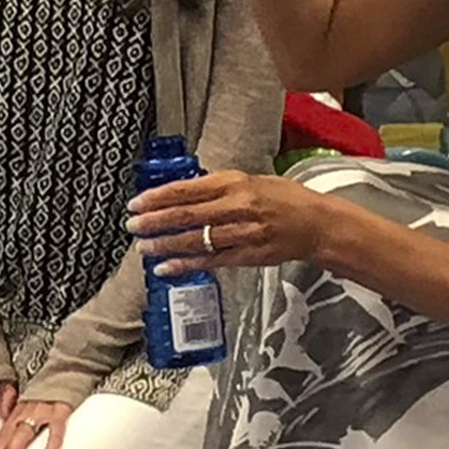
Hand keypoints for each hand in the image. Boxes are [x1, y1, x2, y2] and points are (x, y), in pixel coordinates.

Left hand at [0, 398, 71, 448]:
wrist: (66, 368)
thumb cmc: (48, 392)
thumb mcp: (28, 407)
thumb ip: (19, 425)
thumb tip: (9, 447)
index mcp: (15, 416)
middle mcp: (24, 414)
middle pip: (4, 441)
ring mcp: (41, 412)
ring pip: (23, 434)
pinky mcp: (60, 409)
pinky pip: (56, 425)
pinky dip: (52, 439)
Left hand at [128, 169, 336, 272]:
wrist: (316, 224)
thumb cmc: (284, 199)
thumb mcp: (252, 180)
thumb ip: (219, 187)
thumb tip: (183, 192)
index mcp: (235, 183)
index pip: (187, 189)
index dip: (158, 197)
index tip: (137, 202)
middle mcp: (237, 206)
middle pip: (187, 215)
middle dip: (155, 221)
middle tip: (132, 225)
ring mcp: (242, 233)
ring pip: (196, 240)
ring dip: (165, 245)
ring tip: (143, 247)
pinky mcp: (247, 255)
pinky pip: (211, 261)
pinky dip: (186, 264)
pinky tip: (167, 267)